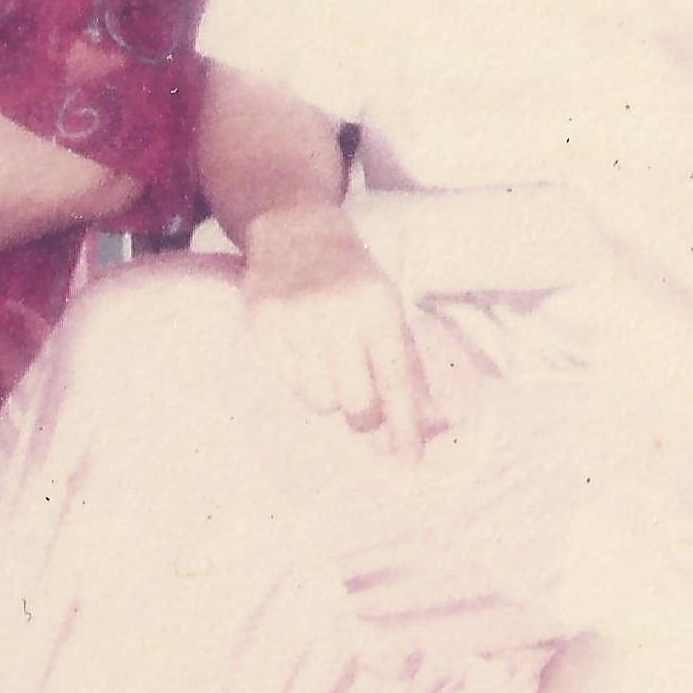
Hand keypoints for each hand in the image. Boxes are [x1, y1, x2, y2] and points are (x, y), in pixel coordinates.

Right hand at [236, 200, 433, 452]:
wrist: (295, 230)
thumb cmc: (353, 279)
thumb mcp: (390, 310)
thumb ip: (408, 366)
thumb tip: (431, 423)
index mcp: (379, 305)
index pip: (396, 378)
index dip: (404, 426)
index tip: (409, 461)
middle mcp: (338, 310)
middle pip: (355, 400)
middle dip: (364, 418)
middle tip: (363, 413)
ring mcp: (295, 315)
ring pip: (317, 398)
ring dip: (327, 397)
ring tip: (327, 369)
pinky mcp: (262, 320)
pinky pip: (284, 382)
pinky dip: (298, 381)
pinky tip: (301, 355)